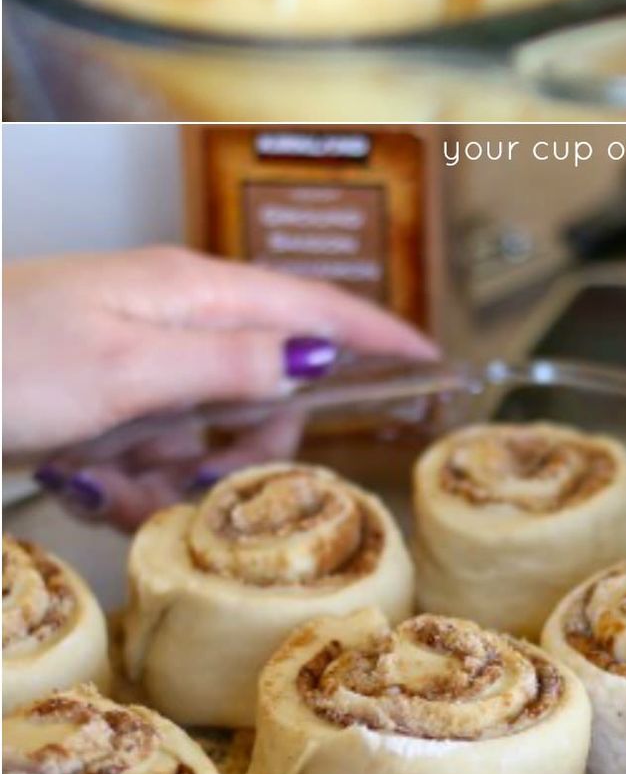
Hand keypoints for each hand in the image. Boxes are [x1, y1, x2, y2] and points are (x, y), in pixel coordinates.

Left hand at [3, 247, 436, 525]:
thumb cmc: (4, 361)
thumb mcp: (127, 372)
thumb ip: (229, 364)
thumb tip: (316, 357)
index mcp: (187, 290)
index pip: (308, 306)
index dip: (374, 336)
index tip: (435, 365)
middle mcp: (166, 317)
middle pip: (261, 386)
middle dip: (234, 443)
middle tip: (185, 472)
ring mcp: (126, 359)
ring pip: (202, 431)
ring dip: (168, 474)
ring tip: (108, 479)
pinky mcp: (91, 402)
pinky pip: (147, 453)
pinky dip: (126, 481)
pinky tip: (86, 483)